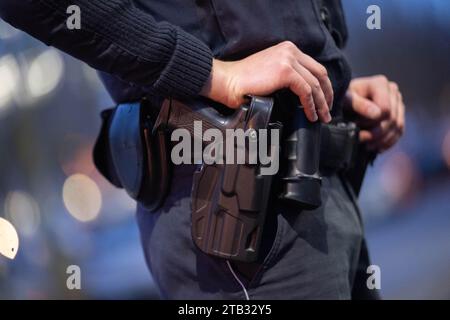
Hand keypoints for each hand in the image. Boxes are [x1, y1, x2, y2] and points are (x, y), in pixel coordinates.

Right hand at [200, 41, 333, 122]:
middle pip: (320, 74)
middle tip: (328, 111)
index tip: (325, 100)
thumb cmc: (243, 82)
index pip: (314, 67)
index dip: (323, 85)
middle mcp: (290, 51)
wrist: (228, 81)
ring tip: (322, 117)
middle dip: (327, 94)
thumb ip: (286, 75)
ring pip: (315, 84)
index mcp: (288, 49)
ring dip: (321, 103)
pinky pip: (306, 91)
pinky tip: (310, 115)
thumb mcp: (270, 72)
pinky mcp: (285, 71)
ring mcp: (288, 59)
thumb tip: (303, 93)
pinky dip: (311, 105)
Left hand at [344, 75, 404, 151]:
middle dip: (376, 133)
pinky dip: (389, 142)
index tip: (355, 125)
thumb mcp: (346, 99)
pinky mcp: (398, 114)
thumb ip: (359, 105)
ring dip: (383, 140)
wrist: (346, 100)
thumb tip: (377, 114)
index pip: (385, 109)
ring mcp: (398, 102)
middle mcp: (393, 91)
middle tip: (360, 139)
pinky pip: (399, 131)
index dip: (371, 121)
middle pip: (392, 119)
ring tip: (367, 146)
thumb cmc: (344, 98)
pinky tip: (377, 148)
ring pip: (398, 126)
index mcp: (381, 84)